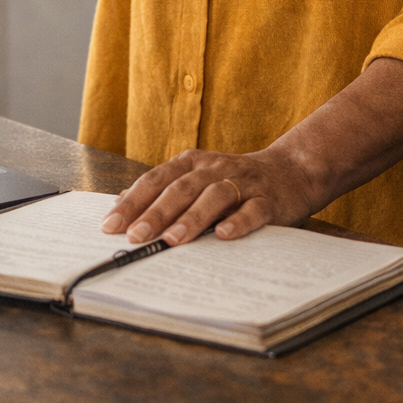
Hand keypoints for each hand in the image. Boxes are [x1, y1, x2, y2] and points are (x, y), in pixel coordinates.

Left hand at [101, 146, 314, 245]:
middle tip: (136, 236)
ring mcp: (243, 182)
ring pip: (214, 197)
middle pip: (181, 188)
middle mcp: (215, 168)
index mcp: (193, 162)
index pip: (157, 180)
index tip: (111, 225)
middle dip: (156, 213)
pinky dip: (238, 222)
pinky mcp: (268, 199)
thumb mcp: (196, 177)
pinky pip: (252, 210)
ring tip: (173, 240)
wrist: (291, 170)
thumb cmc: (234, 181)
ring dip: (192, 218)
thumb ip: (163, 188)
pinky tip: (224, 236)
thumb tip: (121, 202)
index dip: (133, 201)